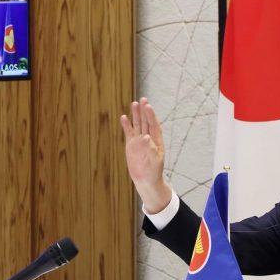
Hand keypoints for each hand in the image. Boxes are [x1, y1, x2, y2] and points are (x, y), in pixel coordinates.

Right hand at [119, 98, 171, 213]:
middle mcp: (147, 138)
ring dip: (135, 115)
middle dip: (144, 111)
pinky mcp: (131, 145)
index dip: (150, 115)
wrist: (146, 180)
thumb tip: (145, 137)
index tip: (147, 106)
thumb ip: (150, 149)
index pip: (153, 124)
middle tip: (142, 99)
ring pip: (137, 125)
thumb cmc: (154, 172)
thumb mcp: (154, 161)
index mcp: (156, 141)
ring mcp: (138, 141)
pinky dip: (126, 125)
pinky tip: (123, 117)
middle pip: (145, 122)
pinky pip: (128, 133)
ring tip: (133, 104)